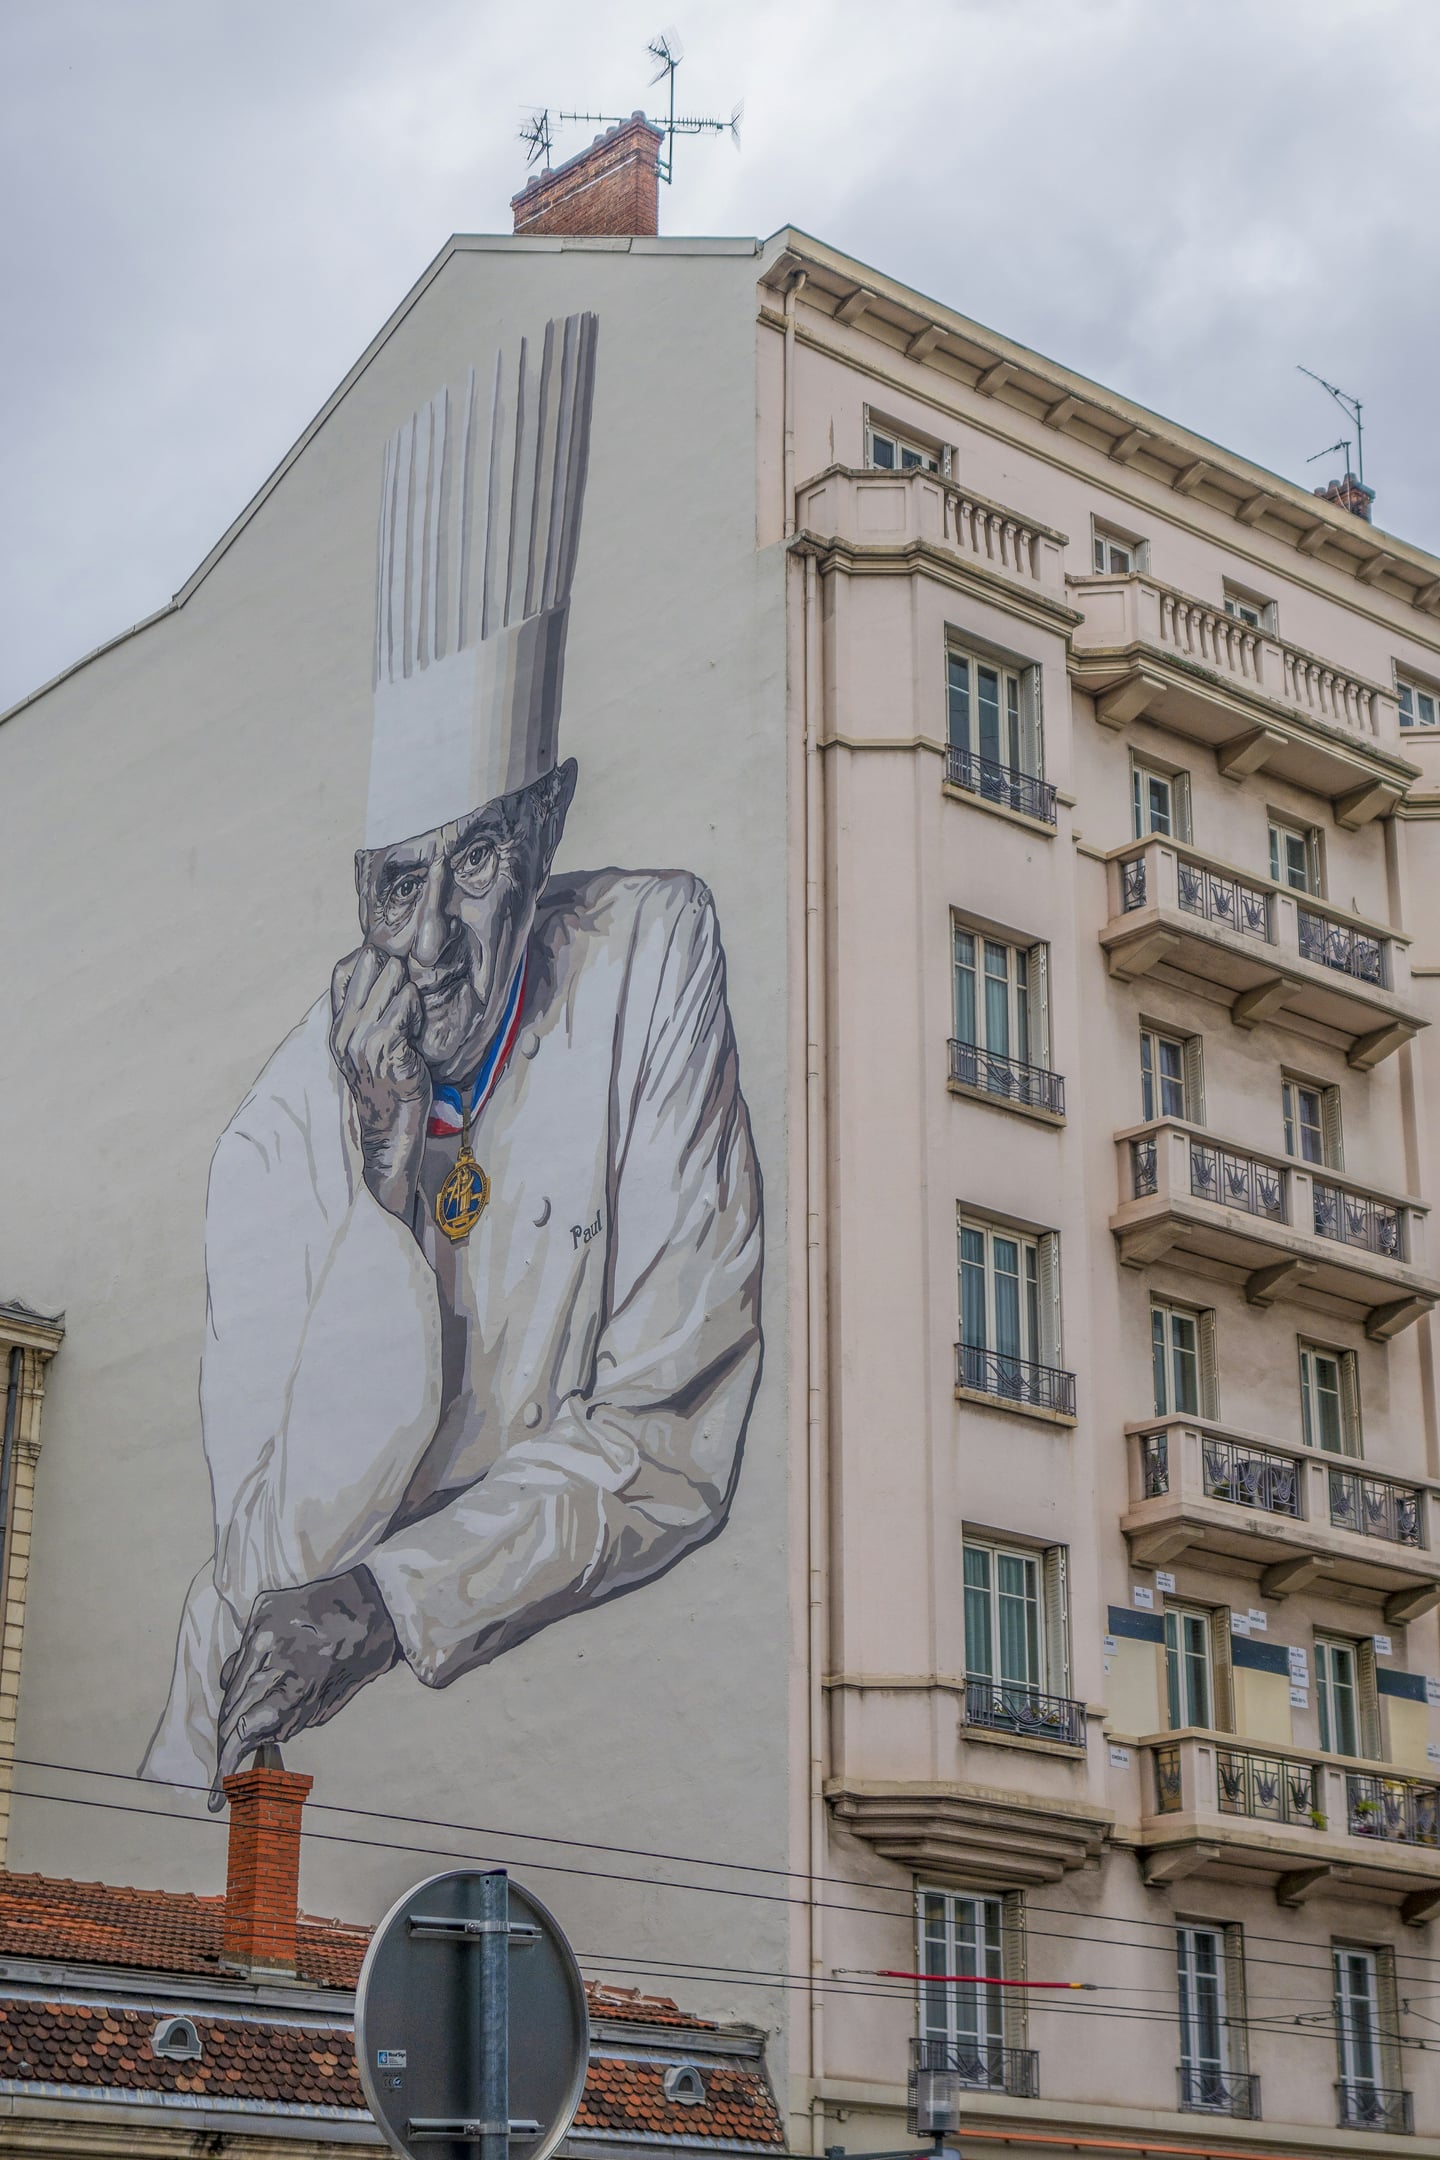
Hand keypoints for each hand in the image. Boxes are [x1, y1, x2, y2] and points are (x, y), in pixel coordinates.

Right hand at [209, 1568, 400, 1809]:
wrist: (376, 1595)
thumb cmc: (364, 1651)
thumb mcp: (334, 1699)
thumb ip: (290, 1722)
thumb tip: (252, 1741)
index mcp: (297, 1677)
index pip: (244, 1730)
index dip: (229, 1766)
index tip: (220, 1793)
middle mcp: (271, 1649)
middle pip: (231, 1710)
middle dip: (228, 1743)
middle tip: (227, 1771)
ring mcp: (261, 1625)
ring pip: (230, 1683)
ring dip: (236, 1708)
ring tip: (249, 1724)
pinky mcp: (260, 1609)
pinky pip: (240, 1654)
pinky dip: (246, 1673)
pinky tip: (261, 1681)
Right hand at [330, 947, 431, 1217]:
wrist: (392, 1128)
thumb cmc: (388, 1084)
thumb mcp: (366, 1048)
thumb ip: (366, 1015)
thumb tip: (382, 973)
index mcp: (338, 1028)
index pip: (341, 972)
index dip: (368, 960)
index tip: (391, 964)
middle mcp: (345, 1031)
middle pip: (367, 968)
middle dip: (394, 966)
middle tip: (411, 979)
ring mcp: (363, 1041)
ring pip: (389, 983)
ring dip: (408, 985)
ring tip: (414, 1003)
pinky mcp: (386, 1049)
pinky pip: (403, 1007)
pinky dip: (415, 1005)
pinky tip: (419, 1017)